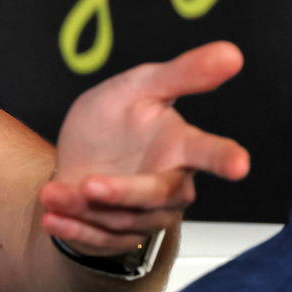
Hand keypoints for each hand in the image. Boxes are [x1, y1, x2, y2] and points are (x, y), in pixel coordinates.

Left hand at [39, 41, 250, 256]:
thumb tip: (231, 52)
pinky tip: (52, 218)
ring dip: (84, 208)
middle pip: (157, 194)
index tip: (239, 164)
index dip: (224, 157)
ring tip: (53, 193)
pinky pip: (100, 240)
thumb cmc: (115, 120)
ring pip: (123, 219)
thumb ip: (183, 73)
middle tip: (90, 185)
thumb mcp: (140, 86)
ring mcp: (145, 214)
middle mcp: (169, 184)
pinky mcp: (120, 235)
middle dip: (124, 193)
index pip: (208, 151)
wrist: (77, 154)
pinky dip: (73, 229)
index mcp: (180, 145)